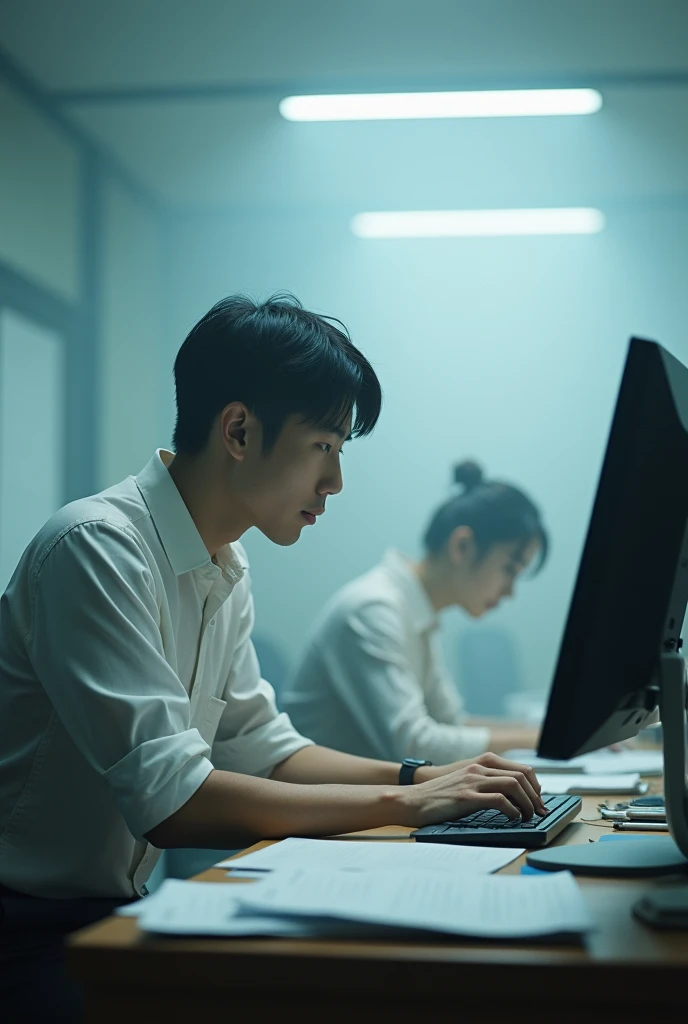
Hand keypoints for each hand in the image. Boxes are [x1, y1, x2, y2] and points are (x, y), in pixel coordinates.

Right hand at [401, 752, 546, 826]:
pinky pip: (499, 800)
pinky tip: (513, 819)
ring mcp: (473, 781)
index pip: (522, 769)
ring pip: (514, 785)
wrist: (413, 800)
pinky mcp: (466, 797)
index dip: (536, 786)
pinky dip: (513, 811)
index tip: (539, 801)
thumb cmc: (441, 795)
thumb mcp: (467, 782)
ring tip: (528, 817)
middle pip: (522, 776)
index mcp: (482, 762)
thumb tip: (516, 796)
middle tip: (539, 813)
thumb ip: (488, 782)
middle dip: (536, 796)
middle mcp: (480, 768)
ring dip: (527, 803)